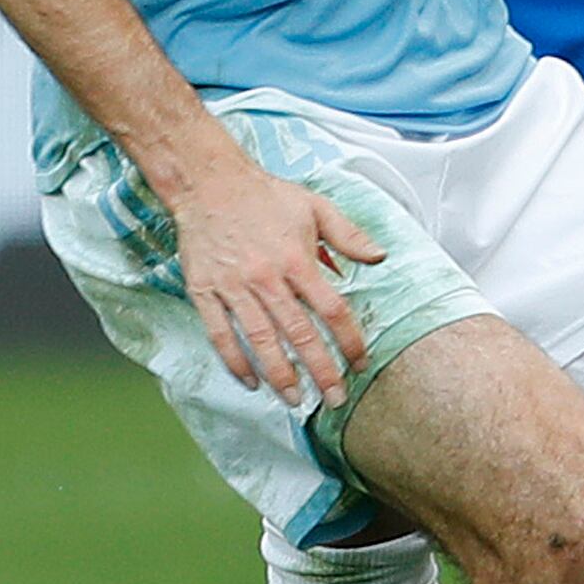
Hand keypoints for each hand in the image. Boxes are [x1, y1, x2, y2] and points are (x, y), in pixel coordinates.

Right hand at [158, 138, 385, 404]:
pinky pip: (220, 334)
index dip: (349, 340)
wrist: (209, 182)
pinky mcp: (204, 291)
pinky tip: (251, 381)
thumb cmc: (265, 196)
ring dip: (280, 374)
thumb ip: (348, 235)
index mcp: (297, 260)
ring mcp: (233, 288)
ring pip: (260, 341)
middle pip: (299, 334)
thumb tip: (379, 258)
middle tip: (334, 399)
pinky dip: (235, 361)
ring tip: (295, 400)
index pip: (332, 310)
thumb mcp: (315, 206)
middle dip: (320, 371)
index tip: (361, 362)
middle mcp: (266, 278)